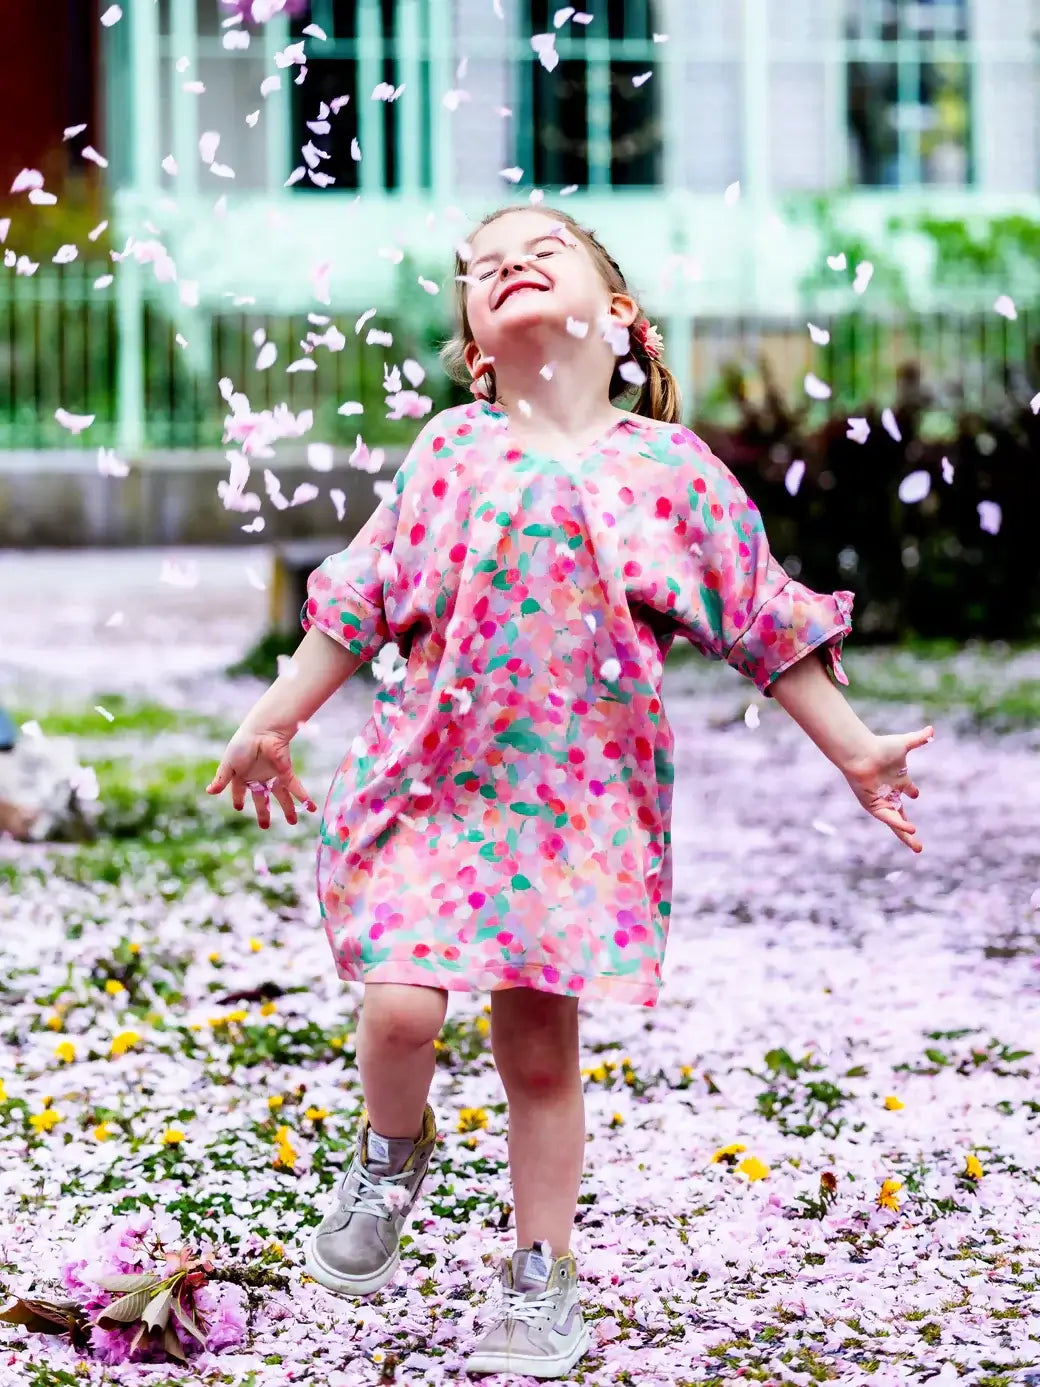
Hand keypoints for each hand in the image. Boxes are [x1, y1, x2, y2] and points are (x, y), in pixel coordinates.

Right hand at [205, 727, 316, 829]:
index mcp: (242, 774)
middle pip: (262, 798)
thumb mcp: (228, 764)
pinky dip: (304, 798)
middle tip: (264, 826)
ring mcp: (273, 775)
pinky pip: (296, 788)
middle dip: (263, 812)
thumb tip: (209, 792)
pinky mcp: (286, 773)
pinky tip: (311, 808)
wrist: (262, 731)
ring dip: (288, 809)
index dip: (238, 799)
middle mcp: (259, 777)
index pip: (239, 791)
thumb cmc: (243, 745)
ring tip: (293, 822)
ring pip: (282, 796)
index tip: (238, 808)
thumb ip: (221, 779)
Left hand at [840, 725, 934, 852]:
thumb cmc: (881, 748)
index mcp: (897, 779)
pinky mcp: (874, 805)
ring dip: (905, 835)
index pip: (907, 790)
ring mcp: (882, 800)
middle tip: (918, 845)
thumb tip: (932, 729)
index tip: (916, 794)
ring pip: (896, 822)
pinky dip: (899, 824)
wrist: (861, 754)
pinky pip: (888, 817)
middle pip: (902, 815)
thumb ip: (919, 738)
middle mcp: (889, 792)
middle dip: (909, 829)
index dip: (912, 791)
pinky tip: (910, 830)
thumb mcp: (904, 744)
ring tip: (918, 847)